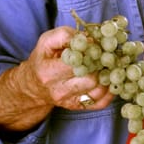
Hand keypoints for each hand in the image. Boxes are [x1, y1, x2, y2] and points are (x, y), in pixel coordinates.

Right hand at [0, 26, 114, 130]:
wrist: (33, 86)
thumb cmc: (43, 59)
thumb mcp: (46, 41)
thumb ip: (65, 35)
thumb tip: (88, 39)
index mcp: (49, 72)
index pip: (76, 64)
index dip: (89, 53)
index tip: (94, 46)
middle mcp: (59, 90)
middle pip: (90, 80)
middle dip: (100, 65)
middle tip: (104, 56)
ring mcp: (69, 101)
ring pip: (99, 91)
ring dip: (107, 77)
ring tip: (106, 65)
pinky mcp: (79, 107)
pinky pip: (101, 103)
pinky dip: (110, 91)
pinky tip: (108, 78)